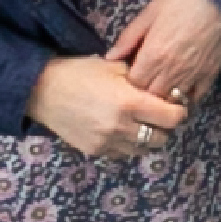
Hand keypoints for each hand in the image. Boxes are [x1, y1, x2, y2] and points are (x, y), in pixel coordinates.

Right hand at [26, 50, 183, 158]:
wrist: (42, 90)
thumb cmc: (80, 72)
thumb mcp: (115, 67)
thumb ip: (142, 79)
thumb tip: (166, 88)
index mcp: (129, 103)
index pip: (173, 118)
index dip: (178, 111)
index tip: (175, 105)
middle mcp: (121, 127)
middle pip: (162, 138)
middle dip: (164, 126)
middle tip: (158, 115)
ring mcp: (107, 143)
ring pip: (143, 149)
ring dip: (146, 137)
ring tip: (138, 122)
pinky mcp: (95, 151)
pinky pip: (123, 154)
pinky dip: (127, 144)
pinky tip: (120, 130)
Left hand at [109, 0, 220, 103]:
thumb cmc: (181, 2)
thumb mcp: (149, 13)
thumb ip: (128, 38)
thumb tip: (109, 58)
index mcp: (153, 55)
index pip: (134, 84)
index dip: (130, 82)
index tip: (130, 75)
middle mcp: (171, 71)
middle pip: (151, 96)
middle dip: (145, 92)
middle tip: (144, 83)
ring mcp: (192, 76)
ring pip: (172, 101)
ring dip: (164, 97)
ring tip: (160, 89)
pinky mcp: (209, 76)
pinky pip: (194, 98)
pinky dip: (186, 99)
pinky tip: (181, 91)